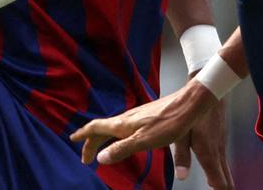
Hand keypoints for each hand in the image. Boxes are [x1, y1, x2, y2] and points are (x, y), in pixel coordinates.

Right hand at [70, 78, 231, 187]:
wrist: (190, 105)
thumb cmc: (169, 123)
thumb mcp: (144, 141)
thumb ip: (122, 149)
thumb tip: (101, 158)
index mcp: (123, 124)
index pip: (96, 128)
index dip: (84, 136)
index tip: (72, 140)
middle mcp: (127, 117)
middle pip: (103, 129)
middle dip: (91, 142)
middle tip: (85, 156)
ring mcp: (137, 115)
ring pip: (113, 127)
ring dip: (103, 137)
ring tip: (100, 147)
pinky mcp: (148, 115)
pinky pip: (124, 125)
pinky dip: (116, 134)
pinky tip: (125, 137)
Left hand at [173, 75, 231, 187]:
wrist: (207, 90)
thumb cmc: (190, 110)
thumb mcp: (180, 133)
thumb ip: (181, 155)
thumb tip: (182, 176)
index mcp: (208, 152)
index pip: (219, 180)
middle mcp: (218, 151)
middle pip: (227, 179)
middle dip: (225, 189)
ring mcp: (221, 145)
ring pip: (226, 170)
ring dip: (225, 182)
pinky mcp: (221, 139)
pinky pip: (224, 161)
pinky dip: (224, 172)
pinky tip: (221, 176)